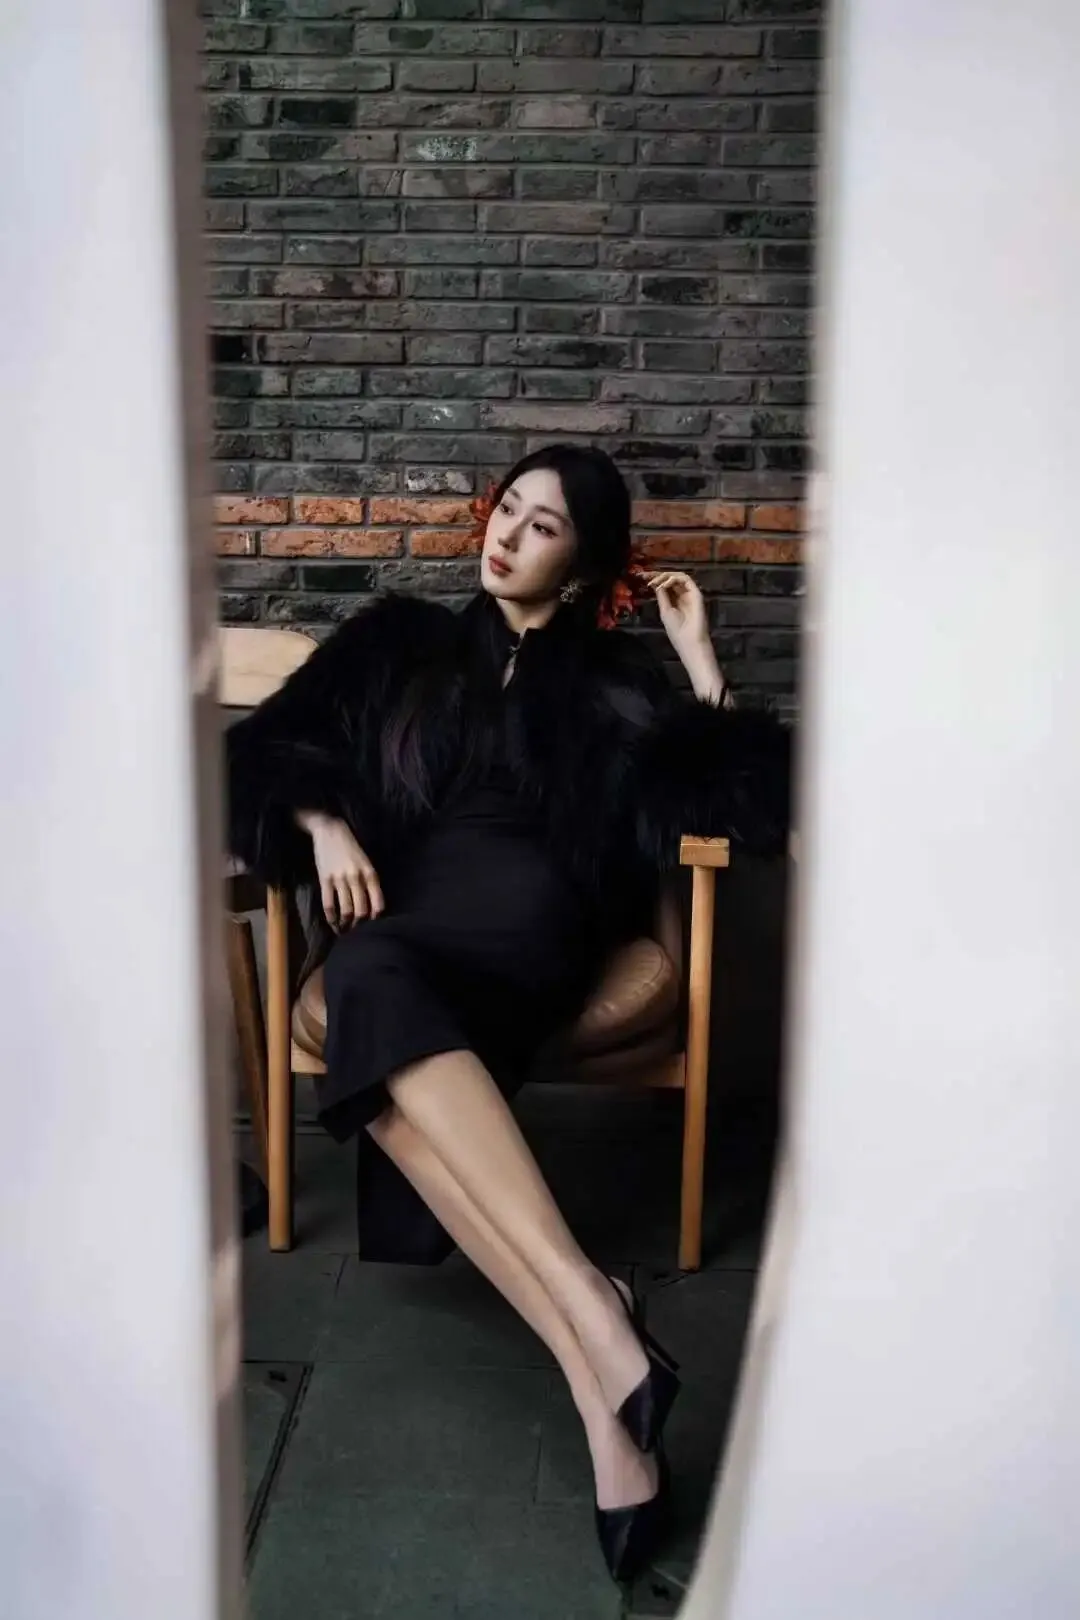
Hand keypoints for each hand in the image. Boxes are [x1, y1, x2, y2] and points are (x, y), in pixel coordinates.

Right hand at [300, 813, 383, 931]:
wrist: (329, 831)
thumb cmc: (350, 848)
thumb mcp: (366, 863)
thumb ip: (370, 882)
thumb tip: (372, 906)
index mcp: (370, 874)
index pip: (378, 904)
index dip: (375, 919)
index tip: (371, 925)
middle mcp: (357, 878)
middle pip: (362, 911)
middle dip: (360, 925)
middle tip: (357, 931)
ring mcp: (340, 879)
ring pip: (346, 910)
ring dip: (345, 924)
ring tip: (344, 930)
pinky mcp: (325, 879)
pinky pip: (329, 904)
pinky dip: (331, 918)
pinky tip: (333, 923)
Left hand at [649, 571, 710, 658]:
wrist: (689, 641)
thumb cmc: (677, 629)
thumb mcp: (665, 610)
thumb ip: (662, 595)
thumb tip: (656, 583)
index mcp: (674, 600)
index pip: (665, 585)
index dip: (654, 579)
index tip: (642, 576)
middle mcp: (682, 594)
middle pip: (671, 578)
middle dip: (657, 574)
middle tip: (645, 574)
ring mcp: (690, 593)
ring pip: (678, 576)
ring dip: (665, 576)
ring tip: (655, 580)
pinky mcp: (697, 593)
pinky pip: (686, 579)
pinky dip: (674, 579)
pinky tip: (664, 584)